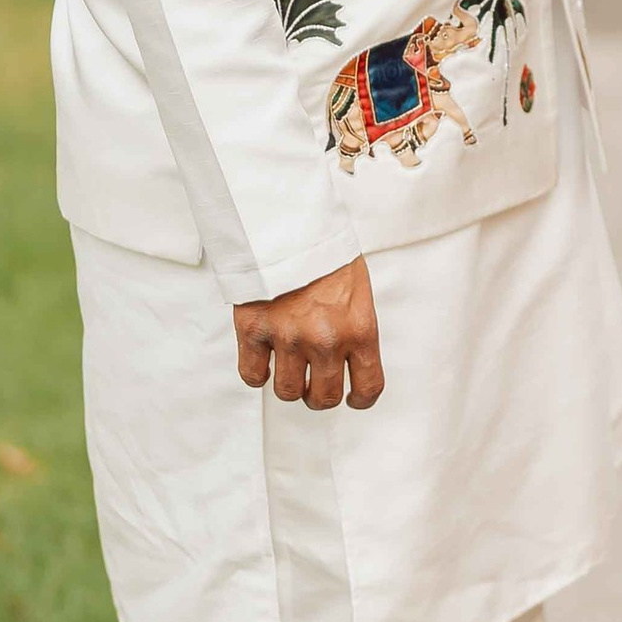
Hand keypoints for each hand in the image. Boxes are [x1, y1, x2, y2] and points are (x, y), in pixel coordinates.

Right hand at [233, 256, 383, 412]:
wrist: (289, 223)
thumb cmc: (326, 252)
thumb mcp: (358, 289)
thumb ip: (355, 327)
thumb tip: (352, 358)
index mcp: (360, 329)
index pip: (369, 386)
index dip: (361, 399)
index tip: (353, 398)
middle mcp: (326, 340)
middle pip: (324, 398)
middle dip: (320, 395)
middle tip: (315, 382)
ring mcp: (288, 337)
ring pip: (287, 392)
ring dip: (289, 385)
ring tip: (289, 368)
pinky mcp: (254, 329)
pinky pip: (252, 375)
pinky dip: (257, 373)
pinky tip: (264, 360)